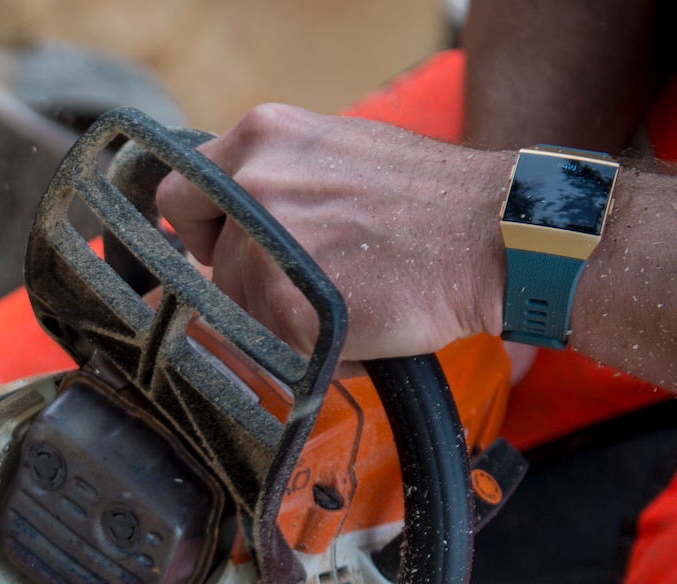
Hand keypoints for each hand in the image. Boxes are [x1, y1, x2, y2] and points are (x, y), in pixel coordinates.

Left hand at [155, 105, 510, 360]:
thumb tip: (228, 222)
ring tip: (350, 304)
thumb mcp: (336, 151)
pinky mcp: (286, 305)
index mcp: (261, 138)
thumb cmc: (428, 199)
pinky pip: (275, 348)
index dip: (204, 229)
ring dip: (285, 322)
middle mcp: (253, 183)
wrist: (496, 233)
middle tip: (310, 284)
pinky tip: (360, 331)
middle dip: (251, 284)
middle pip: (212, 265)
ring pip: (239, 312)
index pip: (180, 196)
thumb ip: (273, 179)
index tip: (228, 246)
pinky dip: (316, 352)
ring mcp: (265, 245)